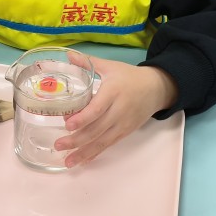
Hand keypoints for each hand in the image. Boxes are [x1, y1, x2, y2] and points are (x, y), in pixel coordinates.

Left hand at [53, 57, 176, 167]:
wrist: (156, 88)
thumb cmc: (130, 76)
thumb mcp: (111, 66)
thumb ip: (88, 62)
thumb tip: (68, 54)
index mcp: (113, 92)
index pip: (97, 108)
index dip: (82, 118)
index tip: (67, 124)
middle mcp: (119, 110)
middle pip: (97, 128)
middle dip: (77, 139)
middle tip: (58, 145)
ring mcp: (123, 124)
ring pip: (102, 141)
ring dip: (84, 152)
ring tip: (68, 161)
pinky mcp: (125, 132)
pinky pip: (109, 145)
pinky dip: (95, 153)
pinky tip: (83, 160)